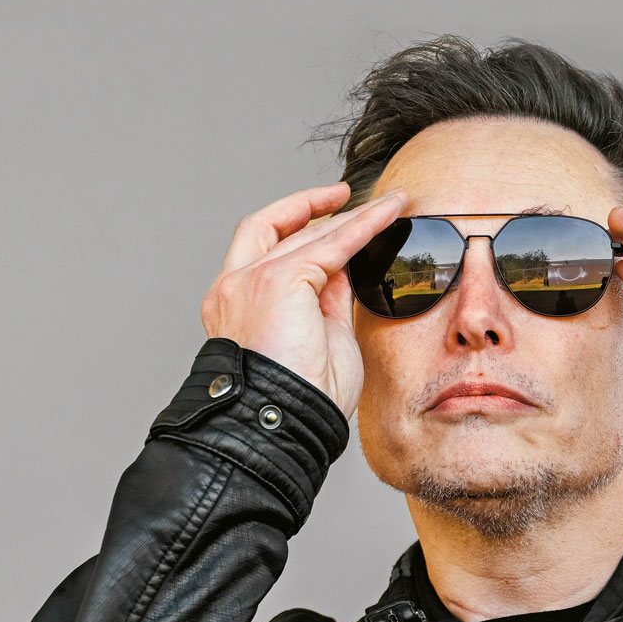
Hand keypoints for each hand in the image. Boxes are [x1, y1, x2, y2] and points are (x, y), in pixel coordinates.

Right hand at [200, 184, 406, 413]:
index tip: (329, 213)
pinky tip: (389, 212)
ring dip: (349, 214)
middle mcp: (233, 288)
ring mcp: (249, 281)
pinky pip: (330, 242)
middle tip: (351, 197)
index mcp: (237, 306)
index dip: (296, 226)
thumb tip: (344, 268)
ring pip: (303, 232)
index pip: (264, 250)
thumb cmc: (301, 400)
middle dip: (314, 209)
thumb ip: (325, 299)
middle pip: (274, 229)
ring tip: (389, 204)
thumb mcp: (319, 338)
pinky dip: (363, 224)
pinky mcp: (277, 281)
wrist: (281, 424)